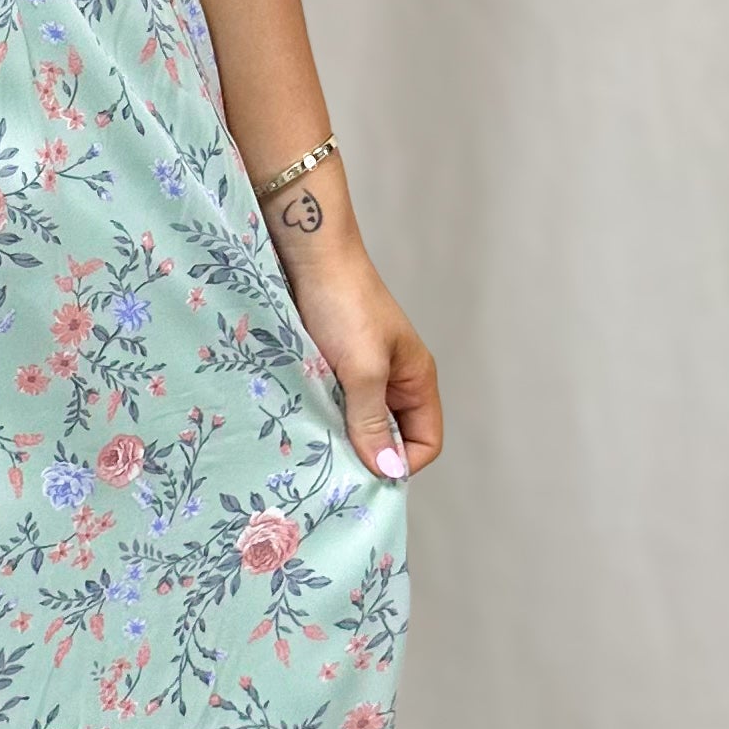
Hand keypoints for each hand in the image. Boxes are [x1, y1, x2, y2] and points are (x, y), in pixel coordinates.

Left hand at [267, 227, 441, 485]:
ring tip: (316, 445)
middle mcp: (394, 380)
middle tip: (335, 467)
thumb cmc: (344, 305)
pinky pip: (335, 405)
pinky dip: (323, 416)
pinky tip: (303, 422)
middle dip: (369, 453)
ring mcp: (362, 373)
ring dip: (341, 435)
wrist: (309, 255)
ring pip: (360, 422)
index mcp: (416, 379)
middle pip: (392, 437)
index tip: (366, 473)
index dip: (402, 462)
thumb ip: (374, 420)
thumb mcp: (363, 369)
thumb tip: (389, 471)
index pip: (426, 441)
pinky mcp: (333, 366)